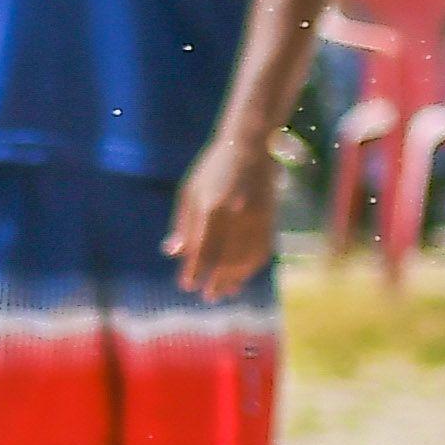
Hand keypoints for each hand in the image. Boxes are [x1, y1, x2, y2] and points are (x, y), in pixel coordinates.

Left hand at [165, 133, 279, 299]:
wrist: (248, 147)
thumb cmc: (212, 170)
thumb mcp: (189, 193)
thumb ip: (184, 225)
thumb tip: (174, 253)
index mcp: (212, 207)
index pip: (203, 249)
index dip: (195, 270)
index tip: (187, 285)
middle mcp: (237, 215)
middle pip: (227, 259)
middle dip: (217, 281)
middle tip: (208, 297)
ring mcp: (257, 217)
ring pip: (248, 258)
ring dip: (236, 278)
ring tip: (225, 292)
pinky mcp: (270, 217)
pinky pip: (263, 249)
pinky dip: (252, 266)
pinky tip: (242, 275)